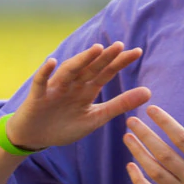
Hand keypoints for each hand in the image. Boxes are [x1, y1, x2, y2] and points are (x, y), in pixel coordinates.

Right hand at [4, 43, 149, 151]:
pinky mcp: (37, 96)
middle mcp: (72, 84)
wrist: (35, 137)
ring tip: (95, 50)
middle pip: (90, 68)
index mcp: (86, 89)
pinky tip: (52, 62)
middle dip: (104, 57)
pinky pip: (41, 82)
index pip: (106, 72)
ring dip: (81, 60)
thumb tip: (149, 92)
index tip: (137, 51)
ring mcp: (54, 88)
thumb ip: (120, 105)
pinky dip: (45, 72)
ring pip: (69, 71)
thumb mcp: (96, 118)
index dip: (119, 62)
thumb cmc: (64, 126)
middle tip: (120, 45)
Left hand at [124, 104, 183, 183]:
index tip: (151, 109)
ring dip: (138, 154)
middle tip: (131, 121)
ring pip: (154, 172)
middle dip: (144, 135)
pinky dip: (139, 181)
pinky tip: (131, 166)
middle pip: (163, 153)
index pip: (181, 138)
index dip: (164, 122)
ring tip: (127, 138)